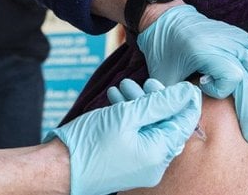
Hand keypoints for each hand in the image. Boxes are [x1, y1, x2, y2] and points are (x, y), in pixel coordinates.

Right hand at [43, 80, 201, 194]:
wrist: (59, 167)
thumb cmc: (90, 143)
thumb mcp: (127, 116)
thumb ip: (160, 103)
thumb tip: (188, 92)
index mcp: (158, 154)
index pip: (184, 124)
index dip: (185, 101)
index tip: (182, 82)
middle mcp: (154, 164)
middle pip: (165, 125)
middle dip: (155, 100)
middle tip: (143, 81)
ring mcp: (140, 166)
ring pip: (148, 128)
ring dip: (138, 106)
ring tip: (121, 88)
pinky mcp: (126, 163)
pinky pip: (136, 137)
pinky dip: (129, 119)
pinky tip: (115, 102)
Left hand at [137, 4, 247, 143]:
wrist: (169, 19)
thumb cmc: (164, 50)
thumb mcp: (163, 76)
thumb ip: (176, 98)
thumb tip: (186, 124)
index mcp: (204, 48)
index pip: (231, 76)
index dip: (221, 91)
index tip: (205, 89)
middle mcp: (225, 42)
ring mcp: (237, 38)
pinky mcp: (243, 38)